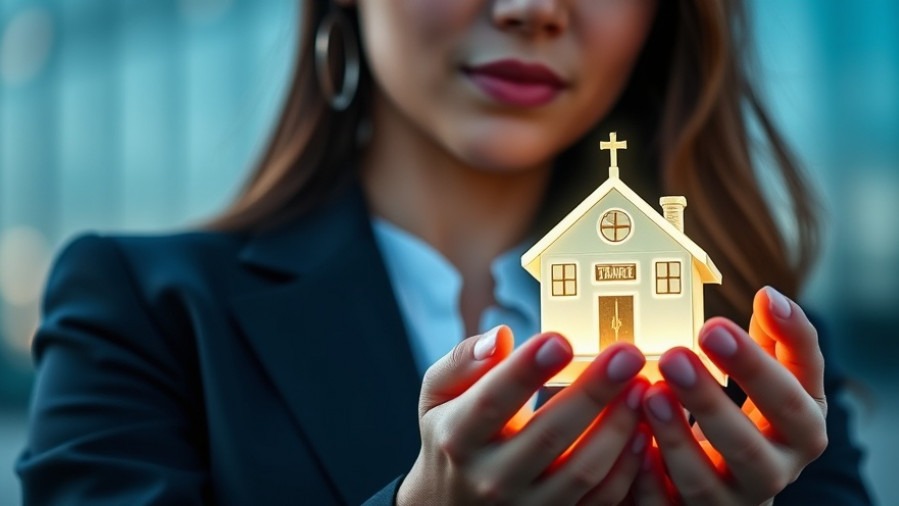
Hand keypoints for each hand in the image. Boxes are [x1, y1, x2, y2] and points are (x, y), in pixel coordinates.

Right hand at [397, 325, 649, 505]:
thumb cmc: (451, 437)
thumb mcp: (438, 397)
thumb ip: (462, 363)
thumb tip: (499, 336)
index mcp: (457, 438)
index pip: (492, 402)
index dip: (526, 371)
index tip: (560, 339)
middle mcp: (490, 478)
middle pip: (548, 435)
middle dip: (593, 391)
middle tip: (626, 353)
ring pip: (582, 470)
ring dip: (618, 426)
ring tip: (642, 386)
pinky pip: (600, 499)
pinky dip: (627, 465)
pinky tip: (642, 428)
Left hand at [631, 286, 827, 505]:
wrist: (731, 484)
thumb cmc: (751, 418)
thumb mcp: (774, 380)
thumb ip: (777, 341)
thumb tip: (771, 296)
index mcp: (800, 431)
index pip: (793, 399)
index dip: (759, 362)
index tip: (724, 319)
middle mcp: (773, 473)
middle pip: (749, 447)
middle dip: (710, 401)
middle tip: (674, 355)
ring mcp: (730, 503)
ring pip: (704, 483)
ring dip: (675, 438)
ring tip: (649, 394)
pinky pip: (666, 505)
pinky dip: (648, 478)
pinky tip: (630, 444)